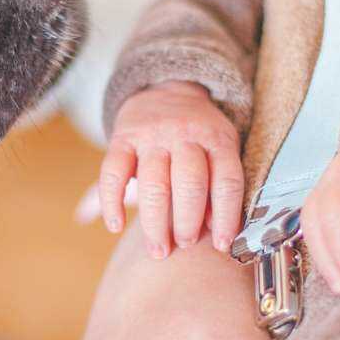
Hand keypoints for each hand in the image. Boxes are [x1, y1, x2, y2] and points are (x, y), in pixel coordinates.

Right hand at [99, 81, 245, 257]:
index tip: (221, 246)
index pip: (227, 181)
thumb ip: (219, 192)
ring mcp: (153, 135)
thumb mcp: (218, 150)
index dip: (227, 217)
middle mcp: (186, 134)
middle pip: (190, 184)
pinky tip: (116, 226)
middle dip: (188, 222)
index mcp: (217, 139)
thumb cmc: (198, 140)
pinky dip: (112, 202)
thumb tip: (222, 243)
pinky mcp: (122, 137)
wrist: (166, 90)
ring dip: (155, 223)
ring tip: (158, 249)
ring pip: (154, 184)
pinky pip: (113, 172)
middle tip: (184, 246)